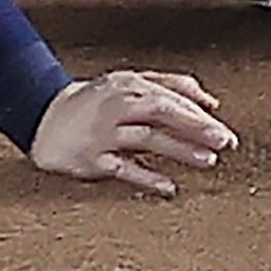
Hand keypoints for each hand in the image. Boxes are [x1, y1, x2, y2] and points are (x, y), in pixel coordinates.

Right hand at [29, 68, 237, 193]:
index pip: (168, 95)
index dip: (197, 112)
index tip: (222, 129)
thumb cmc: (97, 102)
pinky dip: (148, 177)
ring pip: (146, 138)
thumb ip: (169, 86)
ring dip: (179, 149)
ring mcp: (103, 131)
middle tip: (224, 141)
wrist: (46, 118)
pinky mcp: (93, 158)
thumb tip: (210, 102)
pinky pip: (123, 168)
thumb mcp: (129, 84)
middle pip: (160, 111)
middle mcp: (115, 104)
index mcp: (126, 84)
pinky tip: (169, 186)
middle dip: (195, 126)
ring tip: (207, 160)